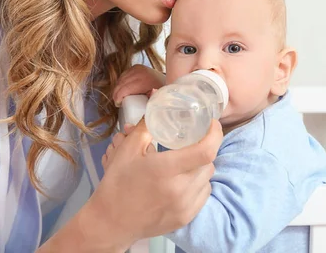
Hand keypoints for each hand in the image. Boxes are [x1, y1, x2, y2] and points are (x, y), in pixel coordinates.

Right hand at [89, 118, 221, 247]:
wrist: (111, 222)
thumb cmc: (118, 183)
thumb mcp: (128, 149)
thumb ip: (147, 125)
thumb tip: (159, 101)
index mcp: (165, 170)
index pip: (205, 151)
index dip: (214, 134)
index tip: (211, 123)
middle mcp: (180, 190)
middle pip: (208, 162)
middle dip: (204, 148)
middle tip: (192, 142)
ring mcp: (185, 206)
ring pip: (207, 178)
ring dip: (201, 166)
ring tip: (185, 162)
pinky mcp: (186, 217)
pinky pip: (204, 194)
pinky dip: (198, 183)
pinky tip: (183, 181)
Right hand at [113, 64, 164, 106]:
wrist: (168, 80)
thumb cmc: (161, 92)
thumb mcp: (153, 100)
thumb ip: (145, 104)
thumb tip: (136, 110)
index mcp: (143, 81)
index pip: (124, 89)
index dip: (118, 97)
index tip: (118, 104)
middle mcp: (139, 72)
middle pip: (121, 84)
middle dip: (116, 94)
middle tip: (117, 102)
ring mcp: (137, 68)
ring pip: (121, 79)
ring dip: (117, 87)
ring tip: (118, 96)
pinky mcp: (136, 66)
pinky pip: (124, 74)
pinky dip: (121, 81)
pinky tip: (121, 88)